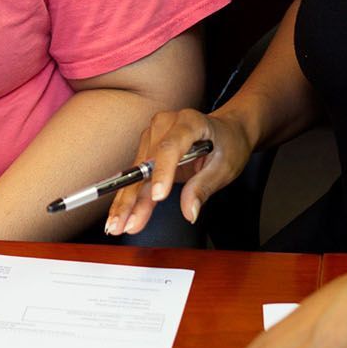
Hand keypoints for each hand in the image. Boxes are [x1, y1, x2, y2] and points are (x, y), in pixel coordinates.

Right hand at [104, 107, 252, 236]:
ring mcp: (153, 136)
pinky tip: (122, 216)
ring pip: (137, 174)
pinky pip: (138, 177)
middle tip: (124, 221)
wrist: (226, 130)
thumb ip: (203, 187)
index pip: (170, 147)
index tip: (159, 197)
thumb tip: (189, 212)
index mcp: (189, 122)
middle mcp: (165, 125)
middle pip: (146, 164)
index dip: (162, 172)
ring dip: (127, 201)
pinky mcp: (147, 150)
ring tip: (118, 225)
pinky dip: (130, 198)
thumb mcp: (224, 167)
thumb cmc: (228, 144)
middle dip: (134, 196)